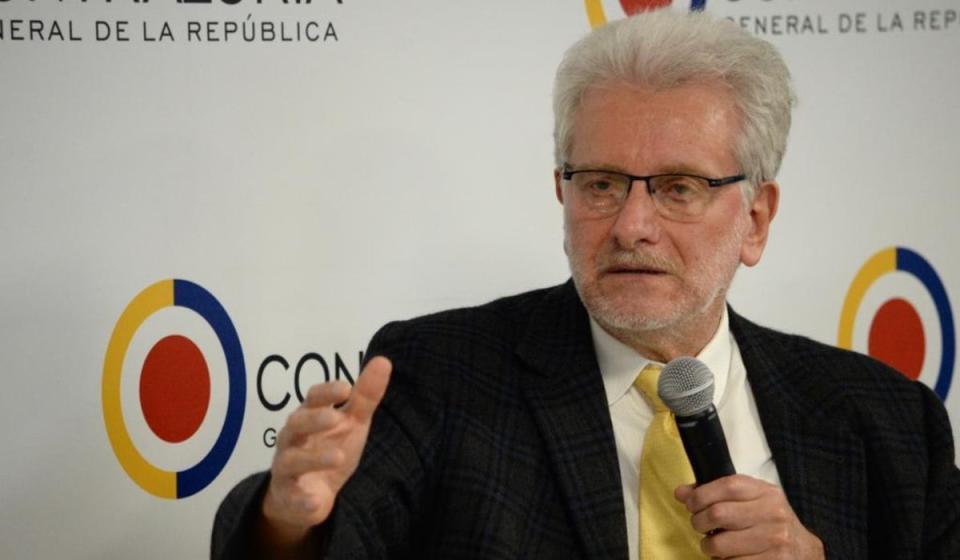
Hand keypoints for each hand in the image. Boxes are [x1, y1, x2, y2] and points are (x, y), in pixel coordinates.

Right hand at [259, 356, 391, 549]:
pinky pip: (292, 498)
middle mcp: (292, 439)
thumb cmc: (329, 447)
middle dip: (314, 420)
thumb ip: (365, 396)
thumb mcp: (351, 423)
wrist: (310, 494)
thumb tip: (383, 361)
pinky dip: (302, 500)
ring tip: (339, 457)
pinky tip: (315, 500)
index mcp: (308, 416)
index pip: (312, 398)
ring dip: (313, 458)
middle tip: (336, 418)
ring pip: (292, 460)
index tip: (346, 388)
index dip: (326, 392)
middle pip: (296, 424)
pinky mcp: (289, 496)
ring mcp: (287, 467)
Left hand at [675, 474, 823, 558]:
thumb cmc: (769, 522)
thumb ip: (717, 493)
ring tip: (714, 545)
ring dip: (709, 547)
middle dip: (699, 522)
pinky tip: (729, 557)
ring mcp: (774, 540)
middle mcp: (773, 514)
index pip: (726, 485)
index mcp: (766, 493)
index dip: (700, 495)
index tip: (691, 504)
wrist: (803, 550)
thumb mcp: (750, 500)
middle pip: (718, 514)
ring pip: (720, 544)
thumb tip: (681, 493)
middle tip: (700, 526)